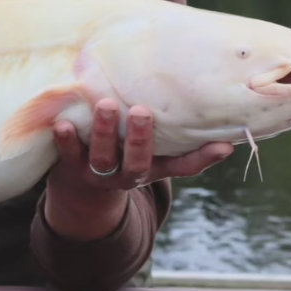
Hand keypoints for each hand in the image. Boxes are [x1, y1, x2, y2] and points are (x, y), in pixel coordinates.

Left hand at [45, 98, 233, 239]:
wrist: (83, 185)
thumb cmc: (127, 157)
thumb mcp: (157, 157)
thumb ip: (185, 147)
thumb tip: (228, 139)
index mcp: (152, 170)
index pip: (182, 167)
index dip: (202, 158)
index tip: (222, 144)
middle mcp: (128, 175)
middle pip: (137, 162)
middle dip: (139, 138)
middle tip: (141, 111)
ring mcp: (98, 173)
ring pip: (103, 157)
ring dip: (103, 132)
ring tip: (104, 104)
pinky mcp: (72, 167)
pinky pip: (68, 154)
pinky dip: (66, 140)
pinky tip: (63, 122)